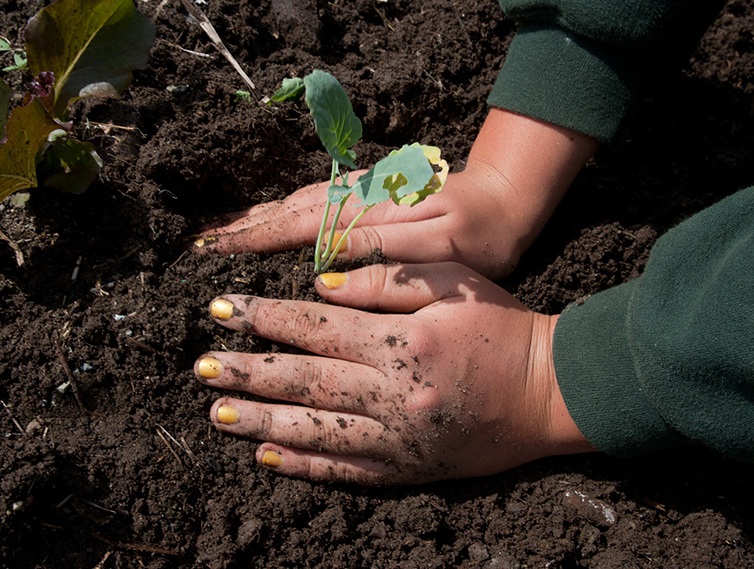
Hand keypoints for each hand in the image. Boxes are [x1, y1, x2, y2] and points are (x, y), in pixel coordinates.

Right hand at [192, 108, 599, 278]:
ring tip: (220, 231)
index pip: (302, 225)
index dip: (258, 238)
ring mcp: (361, 194)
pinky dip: (283, 210)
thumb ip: (386, 251)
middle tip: (200, 242)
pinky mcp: (367, 196)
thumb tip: (327, 261)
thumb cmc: (480, 233)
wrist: (508, 197)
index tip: (217, 249)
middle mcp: (358, 197)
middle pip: (290, 210)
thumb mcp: (442, 248)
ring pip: (298, 202)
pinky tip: (269, 219)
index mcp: (372, 211)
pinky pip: (314, 201)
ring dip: (258, 216)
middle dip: (244, 226)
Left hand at [196, 262, 594, 484]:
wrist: (552, 392)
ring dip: (260, 422)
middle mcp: (394, 395)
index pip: (316, 328)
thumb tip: (318, 287)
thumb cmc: (505, 326)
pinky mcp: (409, 469)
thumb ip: (384, 283)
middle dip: (246, 371)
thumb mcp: (453, 283)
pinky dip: (305, 466)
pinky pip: (347, 471)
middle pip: (304, 382)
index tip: (222, 309)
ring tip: (217, 413)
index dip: (264, 317)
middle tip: (201, 366)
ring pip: (315, 431)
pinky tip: (267, 457)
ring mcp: (400, 439)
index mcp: (404, 343)